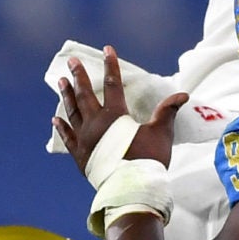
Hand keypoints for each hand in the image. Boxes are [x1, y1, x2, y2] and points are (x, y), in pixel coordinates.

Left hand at [57, 47, 184, 170]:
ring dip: (67, 96)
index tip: (107, 49)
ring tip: (61, 82)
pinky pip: (68, 138)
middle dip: (79, 75)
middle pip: (84, 94)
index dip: (111, 65)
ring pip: (72, 112)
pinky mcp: (80, 156)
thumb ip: (167, 112)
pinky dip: (62, 128)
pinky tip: (55, 120)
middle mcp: (95, 124)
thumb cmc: (148, 161)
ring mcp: (84, 140)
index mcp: (114, 116)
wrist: (132, 190)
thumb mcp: (161, 134)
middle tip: (71, 61)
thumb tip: (182, 95)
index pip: (112, 84)